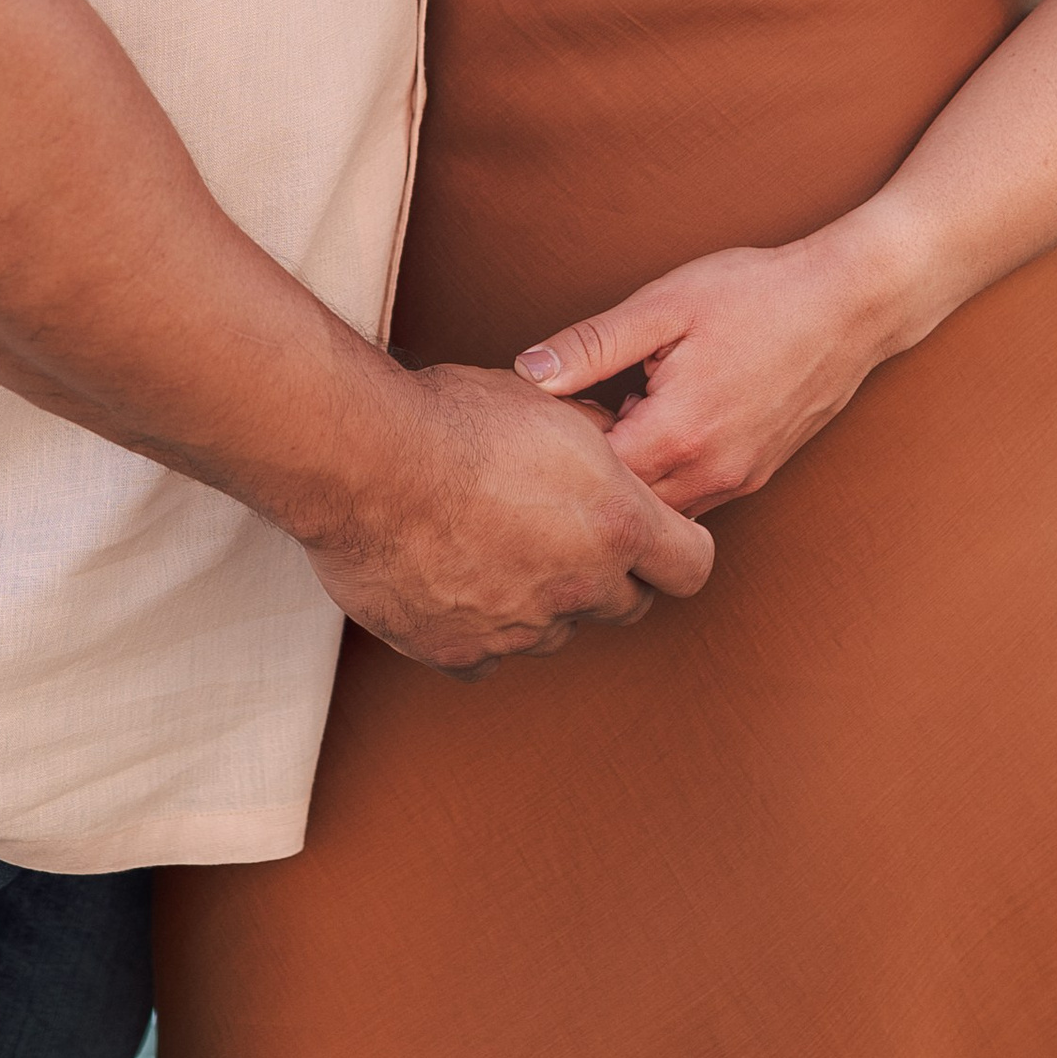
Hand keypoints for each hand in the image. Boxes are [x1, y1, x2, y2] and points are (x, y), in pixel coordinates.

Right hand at [300, 362, 714, 675]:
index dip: (676, 549)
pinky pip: (489, 655)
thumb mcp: (546, 402)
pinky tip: (453, 583)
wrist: (364, 459)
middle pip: (625, 604)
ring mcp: (521, 629)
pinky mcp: (461, 652)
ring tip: (493, 545)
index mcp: (615, 524)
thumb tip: (612, 450)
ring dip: (541, 600)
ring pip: (554, 630)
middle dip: (606, 574)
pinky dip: (480, 628)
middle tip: (561, 533)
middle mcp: (579, 586)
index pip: (692, 565)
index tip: (654, 536)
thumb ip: (596, 440)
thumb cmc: (452, 419)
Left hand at [515, 220, 918, 519]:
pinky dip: (664, 474)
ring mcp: (737, 481)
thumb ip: (592, 346)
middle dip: (589, 470)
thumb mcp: (663, 305)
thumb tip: (525, 373)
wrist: (851, 301)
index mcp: (678, 434)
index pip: (590, 477)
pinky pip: (692, 497)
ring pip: (658, 508)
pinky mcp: (754, 476)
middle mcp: (710, 475)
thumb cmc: (757, 293)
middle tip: (575, 413)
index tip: (550, 409)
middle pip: (621, 504)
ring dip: (629, 476)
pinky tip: (657, 421)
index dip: (559, 448)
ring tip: (617, 414)